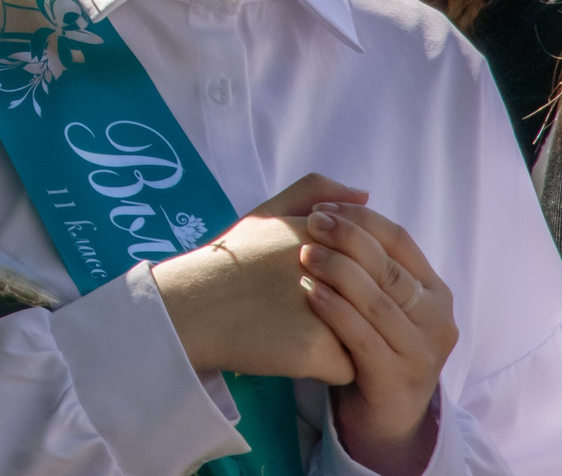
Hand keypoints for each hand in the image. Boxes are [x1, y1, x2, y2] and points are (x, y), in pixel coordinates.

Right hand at [158, 177, 369, 385]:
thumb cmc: (226, 263)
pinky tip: (295, 355)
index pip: (372, 257)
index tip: (317, 283)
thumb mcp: (264, 214)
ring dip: (344, 339)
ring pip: (367, 336)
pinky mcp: (317, 351)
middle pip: (374, 297)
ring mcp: (327, 310)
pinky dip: (328, 369)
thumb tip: (366, 194)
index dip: (354, 275)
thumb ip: (313, 192)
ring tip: (301, 331)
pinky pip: (348, 369)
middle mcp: (331, 267)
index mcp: (321, 232)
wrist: (188, 308)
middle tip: (305, 309)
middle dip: (354, 307)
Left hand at [300, 202, 458, 475]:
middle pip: (389, 268)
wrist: (381, 417)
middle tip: (310, 222)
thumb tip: (354, 191)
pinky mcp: (397, 380)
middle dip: (348, 240)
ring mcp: (422, 352)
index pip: (400, 240)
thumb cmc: (371, 343)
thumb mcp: (375, 296)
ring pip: (378, 301)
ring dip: (338, 272)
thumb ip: (367, 250)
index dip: (361, 219)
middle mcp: (437, 318)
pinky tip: (309, 293)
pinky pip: (363, 338)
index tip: (322, 207)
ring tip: (303, 253)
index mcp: (434, 290)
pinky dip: (336, 311)